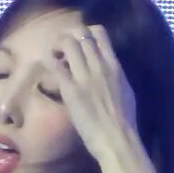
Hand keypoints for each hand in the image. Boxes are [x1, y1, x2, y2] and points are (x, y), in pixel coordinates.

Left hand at [52, 24, 137, 163]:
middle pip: (80, 34)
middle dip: (69, 37)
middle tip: (64, 49)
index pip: (99, 33)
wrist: (117, 140)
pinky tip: (48, 65)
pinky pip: (54, 65)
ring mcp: (84, 77)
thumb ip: (115, 76)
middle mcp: (99, 66)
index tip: (81, 43)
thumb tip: (109, 69)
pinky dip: (49, 59)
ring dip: (58, 45)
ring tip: (56, 57)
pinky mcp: (70, 90)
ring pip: (67, 43)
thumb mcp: (126, 91)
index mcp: (114, 66)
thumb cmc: (125, 121)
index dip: (86, 32)